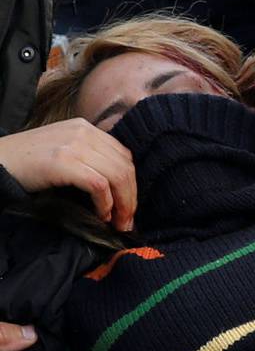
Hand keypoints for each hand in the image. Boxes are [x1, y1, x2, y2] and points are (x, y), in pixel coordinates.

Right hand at [0, 120, 137, 231]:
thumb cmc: (26, 163)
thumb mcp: (62, 151)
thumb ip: (87, 159)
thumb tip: (116, 189)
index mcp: (85, 128)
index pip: (122, 155)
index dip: (132, 184)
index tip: (129, 207)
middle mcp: (83, 132)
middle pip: (125, 166)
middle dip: (131, 197)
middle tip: (127, 221)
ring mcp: (74, 145)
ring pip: (117, 175)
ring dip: (123, 204)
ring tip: (117, 222)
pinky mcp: (63, 161)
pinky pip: (98, 184)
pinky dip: (105, 203)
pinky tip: (100, 215)